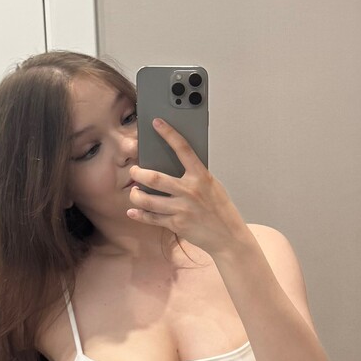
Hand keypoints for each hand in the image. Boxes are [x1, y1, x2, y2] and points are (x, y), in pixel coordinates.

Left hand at [126, 118, 248, 257]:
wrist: (228, 236)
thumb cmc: (220, 209)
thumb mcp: (212, 186)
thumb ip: (195, 175)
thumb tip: (173, 165)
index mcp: (201, 176)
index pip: (183, 149)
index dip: (169, 133)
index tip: (157, 123)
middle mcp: (190, 191)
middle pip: (155, 178)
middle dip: (138, 173)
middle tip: (134, 171)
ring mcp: (182, 209)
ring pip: (148, 200)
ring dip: (136, 195)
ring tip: (134, 191)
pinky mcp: (177, 224)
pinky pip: (152, 218)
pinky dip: (139, 215)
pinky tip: (133, 211)